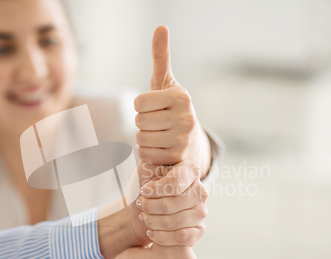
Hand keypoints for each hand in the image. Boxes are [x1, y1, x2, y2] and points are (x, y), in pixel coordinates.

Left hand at [98, 159, 206, 258]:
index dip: (156, 189)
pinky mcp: (199, 230)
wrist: (147, 209)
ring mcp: (202, 212)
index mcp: (190, 171)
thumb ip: (153, 164)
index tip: (143, 191)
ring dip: (152, 221)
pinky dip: (161, 237)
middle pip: (172, 204)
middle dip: (150, 206)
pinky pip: (181, 237)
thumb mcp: (147, 169)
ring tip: (143, 217)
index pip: (175, 182)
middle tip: (140, 205)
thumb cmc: (146, 186)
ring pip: (174, 222)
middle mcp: (200, 191)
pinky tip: (151, 232)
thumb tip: (157, 167)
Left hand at [135, 26, 210, 177]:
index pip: (139, 103)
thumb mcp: (166, 83)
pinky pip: (145, 154)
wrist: (191, 140)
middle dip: (143, 122)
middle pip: (139, 121)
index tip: (154, 107)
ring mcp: (183, 140)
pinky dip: (148, 152)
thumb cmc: (172, 108)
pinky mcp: (177, 158)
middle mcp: (186, 118)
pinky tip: (161, 147)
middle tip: (157, 122)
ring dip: (144, 138)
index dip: (141, 106)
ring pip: (140, 138)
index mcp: (181, 97)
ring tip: (159, 135)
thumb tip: (161, 27)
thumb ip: (161, 57)